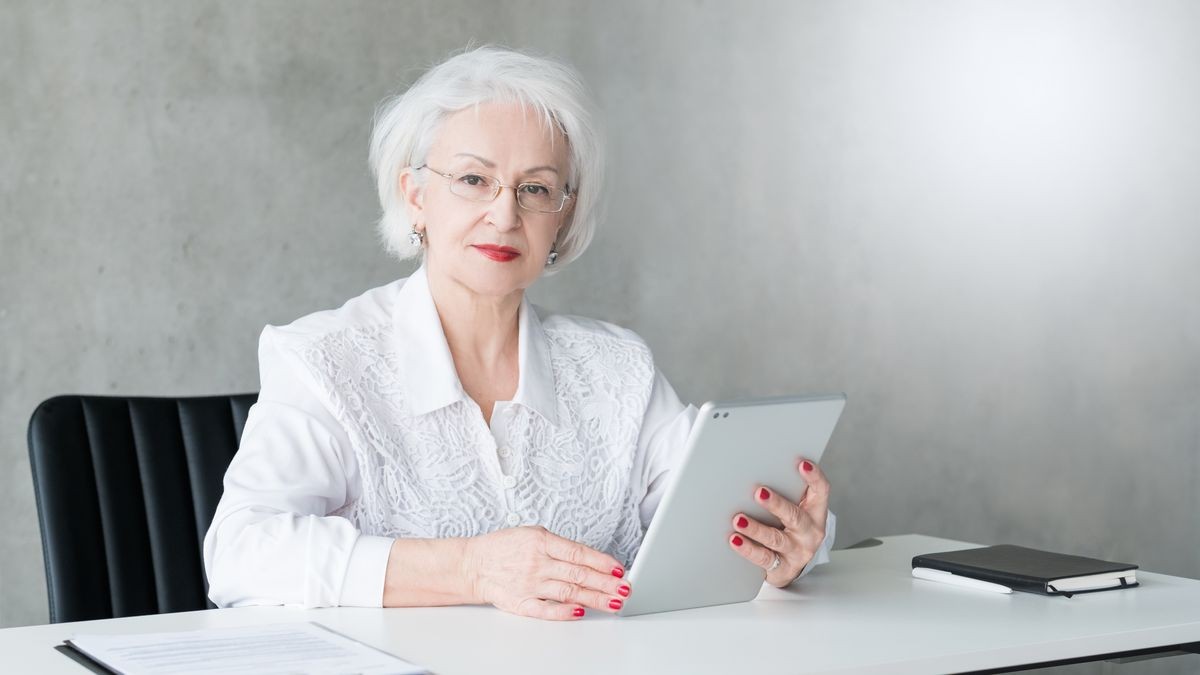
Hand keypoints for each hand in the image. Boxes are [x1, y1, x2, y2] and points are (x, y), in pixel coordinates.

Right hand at [464, 526, 631, 619]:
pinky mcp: (521, 603)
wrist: (473, 564)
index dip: (601, 562)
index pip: (578, 552)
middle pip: (578, 574)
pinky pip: (546, 609)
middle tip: (625, 589)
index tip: (619, 570)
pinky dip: (564, 612)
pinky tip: (581, 612)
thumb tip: (591, 560)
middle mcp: (537, 563)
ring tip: (613, 602)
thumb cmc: (505, 547)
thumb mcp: (533, 534)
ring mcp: (529, 584)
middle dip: (605, 583)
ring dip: (594, 598)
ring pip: (568, 592)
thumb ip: (560, 547)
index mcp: (541, 541)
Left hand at [728, 458, 829, 586]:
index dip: (814, 477)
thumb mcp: (796, 509)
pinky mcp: (783, 568)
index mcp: (815, 512)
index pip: (821, 491)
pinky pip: (764, 557)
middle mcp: (810, 532)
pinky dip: (748, 548)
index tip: (802, 463)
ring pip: (776, 539)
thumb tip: (756, 467)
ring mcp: (797, 551)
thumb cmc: (789, 528)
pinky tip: (735, 539)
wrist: (792, 566)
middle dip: (777, 504)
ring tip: (738, 519)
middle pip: (795, 516)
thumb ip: (786, 492)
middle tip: (759, 492)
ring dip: (756, 528)